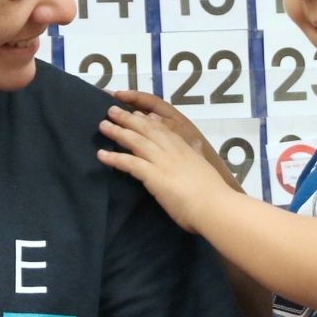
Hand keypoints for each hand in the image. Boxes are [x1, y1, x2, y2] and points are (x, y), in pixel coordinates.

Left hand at [112, 90, 234, 181]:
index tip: (136, 113)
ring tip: (102, 125)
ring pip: (135, 141)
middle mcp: (172, 150)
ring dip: (117, 131)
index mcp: (185, 148)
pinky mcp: (153, 175)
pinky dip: (113, 158)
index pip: (162, 129)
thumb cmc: (213, 192)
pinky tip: (101, 155)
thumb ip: (198, 154)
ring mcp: (162, 161)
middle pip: (146, 129)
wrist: (215, 206)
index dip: (147, 120)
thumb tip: (197, 145)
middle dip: (127, 118)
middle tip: (112, 110)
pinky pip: (129, 163)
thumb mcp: (204, 166)